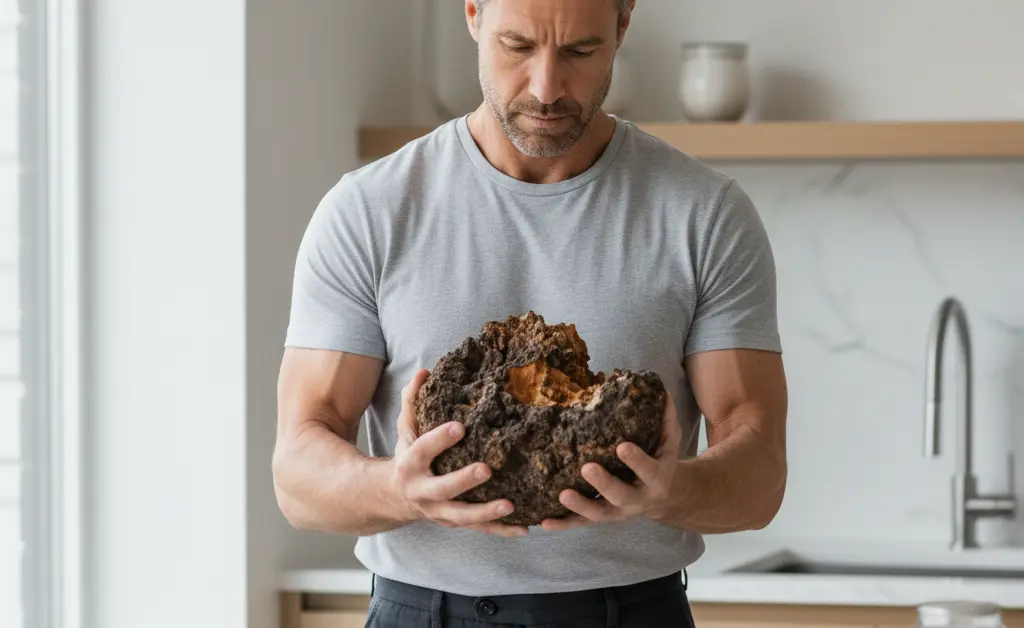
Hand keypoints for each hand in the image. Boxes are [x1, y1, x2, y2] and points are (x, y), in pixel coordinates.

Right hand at [388, 369, 528, 537]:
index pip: (423, 450)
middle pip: (443, 489)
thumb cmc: (407, 454)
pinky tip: (524, 528)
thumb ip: (413, 400)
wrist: (392, 497)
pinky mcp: (454, 522)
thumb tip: (424, 372)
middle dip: (464, 480)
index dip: (440, 439)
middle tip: (486, 469)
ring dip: (486, 512)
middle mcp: (423, 492)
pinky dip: (501, 530)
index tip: (459, 426)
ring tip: (510, 505)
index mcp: (410, 464)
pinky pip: (479, 530)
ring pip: (462, 516)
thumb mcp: (405, 428)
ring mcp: (438, 511)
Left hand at [540, 392, 682, 530]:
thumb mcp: (669, 441)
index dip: (637, 461)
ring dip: (580, 506)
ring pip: (599, 514)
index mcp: (656, 479)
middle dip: (604, 484)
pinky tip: (545, 522)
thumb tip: (659, 389)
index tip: (622, 446)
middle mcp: (637, 499)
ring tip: (562, 495)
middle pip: (620, 495)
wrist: (666, 496)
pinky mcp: (601, 517)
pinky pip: (581, 523)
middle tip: (587, 467)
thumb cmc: (660, 459)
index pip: (649, 470)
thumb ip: (665, 418)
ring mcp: (617, 511)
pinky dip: (564, 524)